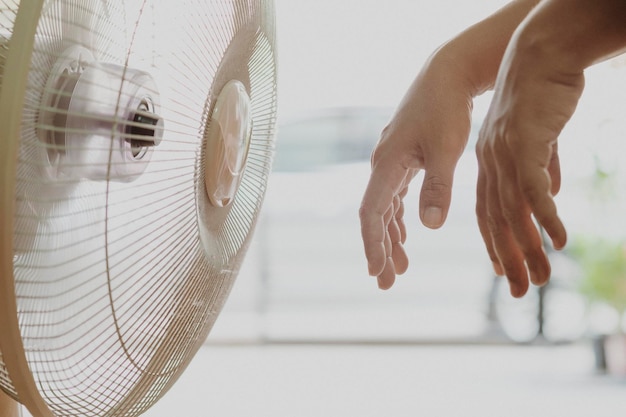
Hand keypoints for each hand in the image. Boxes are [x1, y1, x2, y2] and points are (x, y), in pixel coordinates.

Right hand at [360, 52, 472, 288]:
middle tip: (386, 283)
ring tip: (399, 268)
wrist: (447, 75)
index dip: (372, 244)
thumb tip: (429, 226)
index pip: (371, 213)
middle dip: (380, 250)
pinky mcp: (404, 159)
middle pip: (375, 216)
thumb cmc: (447, 109)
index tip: (377, 272)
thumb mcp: (445, 149)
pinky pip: (395, 197)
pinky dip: (399, 219)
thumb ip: (437, 187)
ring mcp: (392, 162)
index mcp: (387, 164)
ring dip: (390, 238)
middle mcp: (382, 165)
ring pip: (385, 209)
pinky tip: (405, 235)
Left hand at [475, 28, 584, 296]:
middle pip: (497, 221)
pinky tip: (560, 241)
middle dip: (509, 259)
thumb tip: (548, 195)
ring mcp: (505, 156)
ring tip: (542, 279)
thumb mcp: (538, 138)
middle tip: (520, 292)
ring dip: (529, 248)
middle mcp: (490, 166)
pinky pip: (534, 189)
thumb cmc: (539, 96)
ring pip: (514, 212)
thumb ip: (541, 168)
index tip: (504, 273)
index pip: (487, 214)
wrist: (539, 55)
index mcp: (488, 165)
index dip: (495, 245)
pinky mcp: (525, 144)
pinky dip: (545, 217)